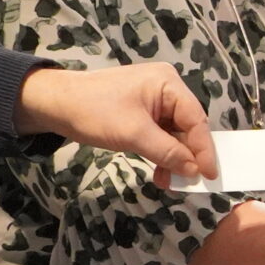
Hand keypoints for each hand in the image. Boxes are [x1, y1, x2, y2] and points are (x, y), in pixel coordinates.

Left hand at [15, 62, 219, 185]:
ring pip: (175, 134)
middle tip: (189, 181)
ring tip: (169, 180)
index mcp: (168, 84)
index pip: (196, 119)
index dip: (205, 149)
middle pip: (188, 127)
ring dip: (173, 158)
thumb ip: (168, 152)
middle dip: (187, 155)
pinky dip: (161, 153)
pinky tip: (159, 171)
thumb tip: (195, 170)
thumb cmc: (93, 111)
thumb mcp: (133, 133)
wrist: (55, 104)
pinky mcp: (143, 112)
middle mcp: (166, 88)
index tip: (210, 175)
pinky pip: (161, 134)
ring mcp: (155, 100)